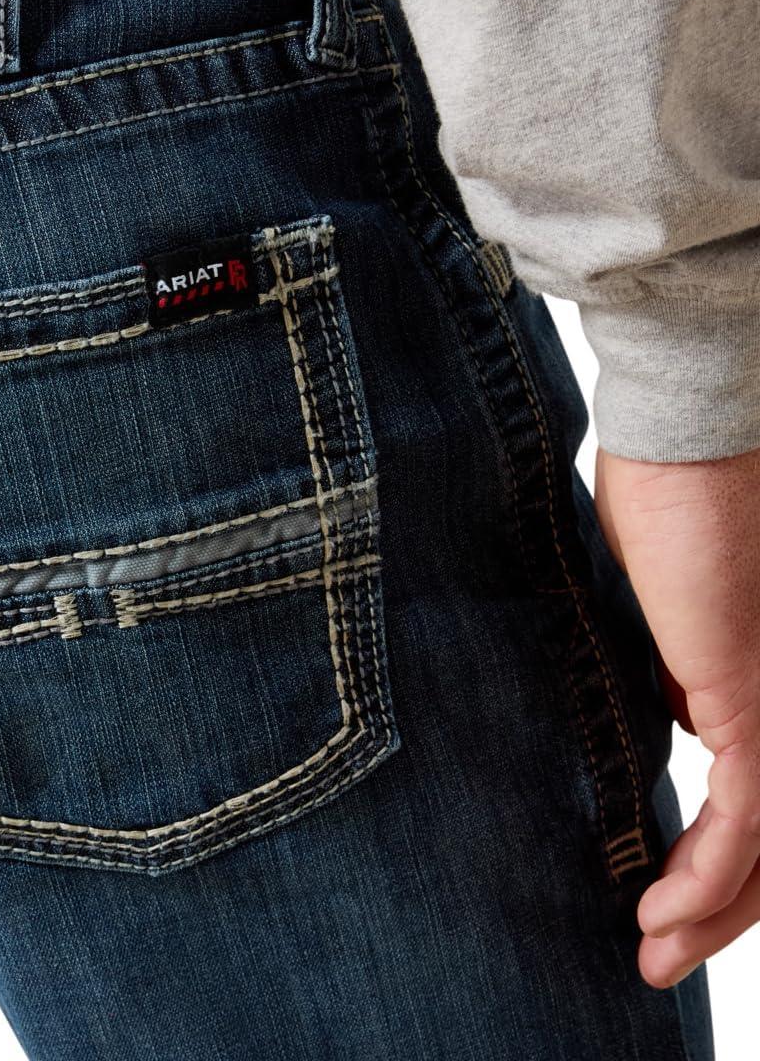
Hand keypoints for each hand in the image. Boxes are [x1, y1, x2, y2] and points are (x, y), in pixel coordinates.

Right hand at [594, 447, 759, 988]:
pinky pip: (748, 821)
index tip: (654, 894)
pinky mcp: (755, 706)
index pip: (748, 797)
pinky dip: (710, 880)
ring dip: (712, 916)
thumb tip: (649, 712)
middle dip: (718, 912)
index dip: (714, 858)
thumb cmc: (662, 493)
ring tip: (650, 956)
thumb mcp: (644, 601)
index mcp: (746, 681)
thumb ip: (657, 665)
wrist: (687, 437)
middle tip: (655, 954)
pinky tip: (662, 913)